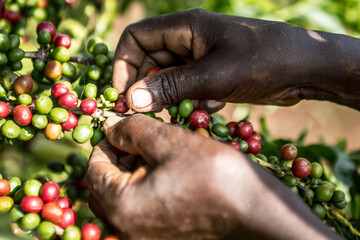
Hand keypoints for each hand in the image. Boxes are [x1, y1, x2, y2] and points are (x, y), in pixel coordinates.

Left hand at [86, 115, 339, 239]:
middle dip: (121, 156)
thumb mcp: (169, 141)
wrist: (260, 214)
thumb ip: (132, 130)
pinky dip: (149, 187)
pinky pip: (143, 209)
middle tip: (144, 137)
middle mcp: (127, 231)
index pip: (94, 167)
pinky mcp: (163, 238)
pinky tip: (171, 170)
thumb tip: (110, 125)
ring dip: (135, 170)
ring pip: (126, 196)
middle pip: (108, 184)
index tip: (125, 125)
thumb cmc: (215, 175)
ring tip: (161, 150)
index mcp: (121, 207)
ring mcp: (145, 238)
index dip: (107, 140)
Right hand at [112, 9, 359, 111]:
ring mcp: (201, 59)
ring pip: (169, 80)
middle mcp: (188, 41)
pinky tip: (212, 107)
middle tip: (150, 114)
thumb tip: (132, 99)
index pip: (137, 37)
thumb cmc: (261, 62)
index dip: (124, 63)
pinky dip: (193, 102)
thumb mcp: (213, 76)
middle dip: (148, 88)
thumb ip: (171, 87)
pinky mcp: (212, 75)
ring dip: (172, 99)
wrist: (304, 68)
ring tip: (187, 112)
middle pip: (150, 62)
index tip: (122, 93)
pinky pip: (189, 90)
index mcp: (185, 28)